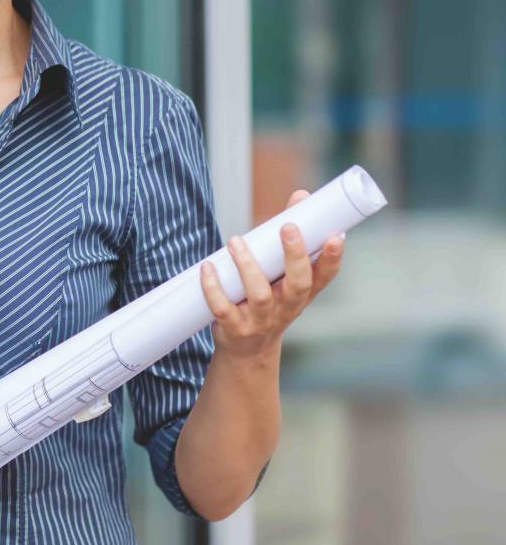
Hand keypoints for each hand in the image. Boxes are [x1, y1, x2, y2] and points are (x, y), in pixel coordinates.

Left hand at [198, 189, 345, 361]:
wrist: (247, 349)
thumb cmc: (269, 299)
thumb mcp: (282, 273)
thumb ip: (290, 236)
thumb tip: (301, 194)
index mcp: (302, 293)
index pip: (324, 276)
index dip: (332, 258)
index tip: (336, 236)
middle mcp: (286, 307)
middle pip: (297, 284)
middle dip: (294, 256)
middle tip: (288, 227)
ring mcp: (260, 319)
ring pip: (260, 294)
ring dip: (248, 266)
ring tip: (236, 241)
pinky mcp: (233, 327)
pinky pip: (222, 308)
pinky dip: (213, 288)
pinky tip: (207, 267)